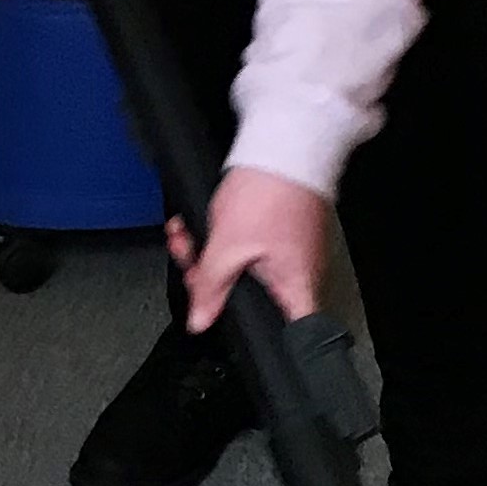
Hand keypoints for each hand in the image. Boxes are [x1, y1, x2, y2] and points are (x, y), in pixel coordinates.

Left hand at [169, 167, 326, 333]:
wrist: (284, 143)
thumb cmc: (269, 190)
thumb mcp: (228, 244)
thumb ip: (212, 287)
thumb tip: (200, 321)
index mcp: (296, 286)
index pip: (295, 337)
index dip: (272, 342)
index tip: (246, 335)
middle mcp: (301, 274)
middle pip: (253, 299)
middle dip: (212, 281)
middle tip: (189, 261)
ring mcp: (292, 252)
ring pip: (245, 270)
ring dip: (211, 256)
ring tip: (185, 236)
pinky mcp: (283, 233)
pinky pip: (250, 248)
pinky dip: (224, 239)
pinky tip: (202, 226)